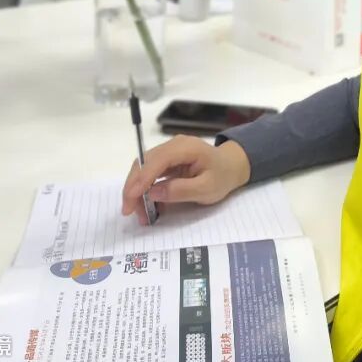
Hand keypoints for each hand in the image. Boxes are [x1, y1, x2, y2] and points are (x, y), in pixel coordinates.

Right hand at [121, 135, 250, 225]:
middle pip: (144, 163)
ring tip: (141, 215)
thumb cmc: (222, 177)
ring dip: (138, 191)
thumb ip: (181, 190)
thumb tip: (153, 192)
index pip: (157, 160)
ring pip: (144, 169)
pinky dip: (146, 190)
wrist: (232, 167)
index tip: (130, 198)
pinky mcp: (167, 161)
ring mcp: (169, 152)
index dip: (141, 179)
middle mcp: (173, 145)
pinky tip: (149, 207)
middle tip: (129, 211)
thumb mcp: (207, 188)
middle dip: (134, 188)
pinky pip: (151, 174)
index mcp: (186, 148)